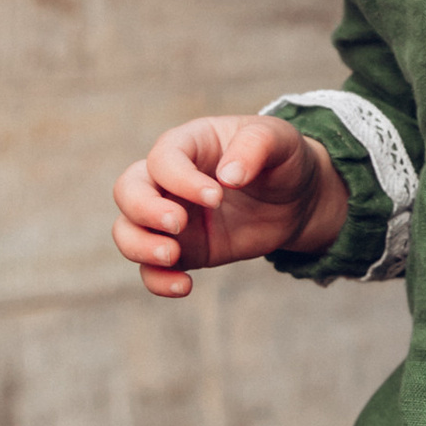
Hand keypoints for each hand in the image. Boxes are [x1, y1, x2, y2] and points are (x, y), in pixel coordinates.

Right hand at [113, 114, 346, 295]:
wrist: (298, 199)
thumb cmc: (282, 159)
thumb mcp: (280, 140)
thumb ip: (256, 146)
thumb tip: (228, 176)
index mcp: (188, 144)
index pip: (162, 158)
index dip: (180, 179)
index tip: (217, 196)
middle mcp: (169, 179)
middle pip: (127, 189)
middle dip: (144, 209)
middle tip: (179, 223)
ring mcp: (171, 217)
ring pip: (127, 230)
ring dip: (139, 246)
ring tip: (172, 257)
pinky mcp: (183, 250)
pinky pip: (151, 268)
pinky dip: (157, 280)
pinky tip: (185, 285)